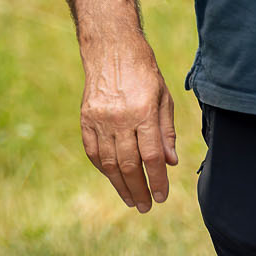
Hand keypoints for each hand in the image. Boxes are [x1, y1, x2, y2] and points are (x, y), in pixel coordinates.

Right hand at [79, 36, 178, 212]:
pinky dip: (102, 168)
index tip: (162, 196)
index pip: (151, 157)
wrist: (111, 48)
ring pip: (109, 162)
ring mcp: (100, 119)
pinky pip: (93, 151)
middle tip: (147, 206)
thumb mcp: (163, 97)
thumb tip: (170, 163)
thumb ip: (166, 132)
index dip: (157, 180)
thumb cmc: (144, 72)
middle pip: (128, 164)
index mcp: (143, 112)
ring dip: (120, 185)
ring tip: (131, 200)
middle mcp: (120, 118)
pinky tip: (112, 178)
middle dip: (139, 190)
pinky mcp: (86, 118)